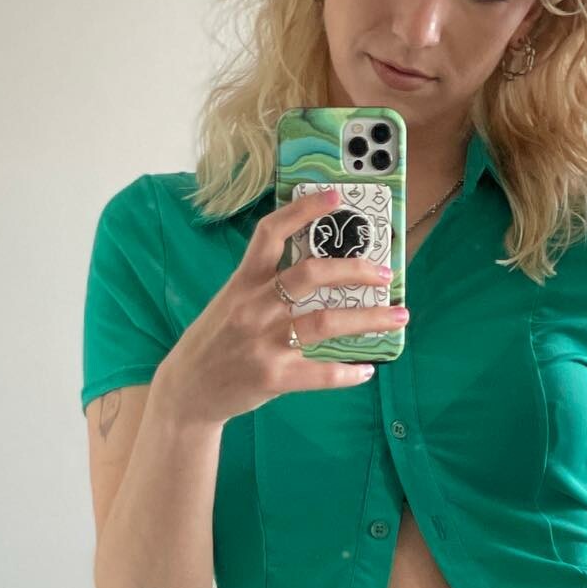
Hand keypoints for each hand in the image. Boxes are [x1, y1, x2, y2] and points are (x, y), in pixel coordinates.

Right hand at [154, 185, 389, 427]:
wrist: (188, 389)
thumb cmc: (215, 342)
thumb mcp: (230, 302)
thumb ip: (264, 287)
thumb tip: (318, 272)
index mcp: (242, 283)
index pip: (270, 234)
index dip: (303, 211)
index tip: (336, 197)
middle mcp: (254, 308)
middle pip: (310, 275)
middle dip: (354, 269)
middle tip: (385, 272)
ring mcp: (263, 343)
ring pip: (324, 322)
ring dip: (368, 318)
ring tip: (398, 316)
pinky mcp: (272, 377)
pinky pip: (319, 373)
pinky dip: (347, 372)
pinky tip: (366, 370)